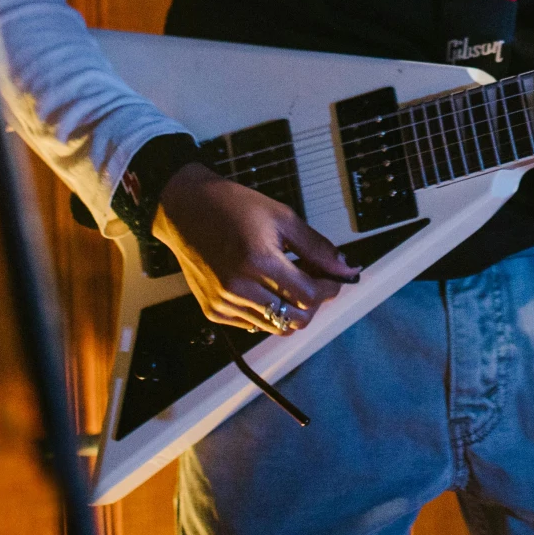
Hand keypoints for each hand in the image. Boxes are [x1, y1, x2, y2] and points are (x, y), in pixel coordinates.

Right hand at [153, 163, 359, 334]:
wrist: (186, 210)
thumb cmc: (235, 207)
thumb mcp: (282, 218)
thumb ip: (317, 248)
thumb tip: (347, 268)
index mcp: (258, 262)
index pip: (309, 295)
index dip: (330, 288)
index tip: (335, 277)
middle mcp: (239, 288)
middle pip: (296, 319)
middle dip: (314, 303)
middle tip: (315, 281)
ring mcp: (224, 303)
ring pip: (277, 327)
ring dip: (292, 309)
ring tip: (289, 283)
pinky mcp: (214, 311)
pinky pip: (253, 325)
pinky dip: (268, 313)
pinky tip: (265, 288)